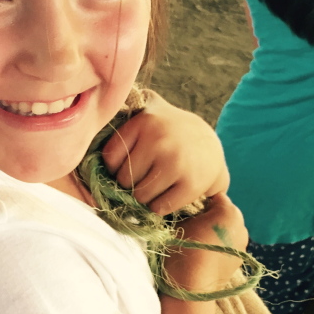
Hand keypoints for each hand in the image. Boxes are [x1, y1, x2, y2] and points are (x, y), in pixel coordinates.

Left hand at [102, 91, 228, 215]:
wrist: (214, 147)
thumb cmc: (172, 132)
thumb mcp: (152, 109)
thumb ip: (128, 106)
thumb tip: (99, 108)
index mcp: (144, 122)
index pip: (109, 158)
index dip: (115, 167)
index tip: (126, 165)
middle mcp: (158, 140)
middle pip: (123, 180)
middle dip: (130, 184)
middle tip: (143, 178)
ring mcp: (175, 162)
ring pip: (140, 196)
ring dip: (144, 197)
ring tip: (154, 186)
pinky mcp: (190, 184)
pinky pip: (159, 207)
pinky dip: (159, 207)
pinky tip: (166, 194)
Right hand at [164, 193, 247, 292]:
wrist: (191, 287)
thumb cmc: (182, 250)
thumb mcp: (181, 222)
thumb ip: (189, 211)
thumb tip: (191, 209)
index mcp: (229, 211)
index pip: (214, 196)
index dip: (199, 201)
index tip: (187, 209)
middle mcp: (241, 225)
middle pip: (224, 212)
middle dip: (211, 215)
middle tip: (192, 225)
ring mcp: (243, 244)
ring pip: (228, 229)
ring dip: (216, 231)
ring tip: (199, 241)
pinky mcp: (240, 260)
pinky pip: (229, 244)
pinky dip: (220, 245)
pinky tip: (206, 254)